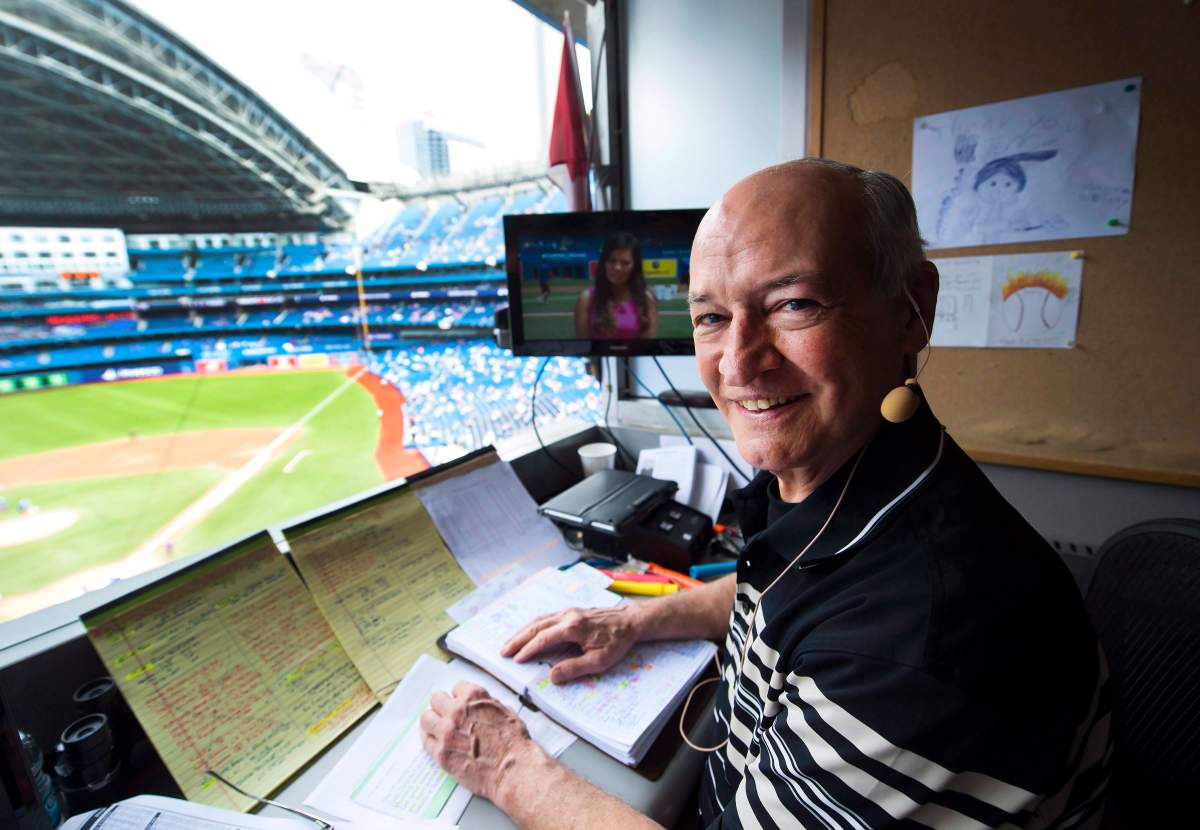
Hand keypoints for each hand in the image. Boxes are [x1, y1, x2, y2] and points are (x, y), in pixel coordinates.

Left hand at [419, 682, 539, 802]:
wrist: (512, 770)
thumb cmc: (513, 744)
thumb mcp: (506, 713)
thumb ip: (488, 706)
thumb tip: (480, 708)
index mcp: (474, 697)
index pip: (457, 688)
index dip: (460, 697)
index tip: (460, 703)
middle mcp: (457, 712)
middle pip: (436, 699)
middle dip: (442, 706)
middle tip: (446, 714)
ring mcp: (446, 733)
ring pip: (426, 718)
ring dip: (432, 721)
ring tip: (437, 727)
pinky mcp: (441, 753)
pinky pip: (426, 741)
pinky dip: (431, 740)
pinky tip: (436, 741)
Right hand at [501, 605, 642, 683]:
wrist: (630, 621)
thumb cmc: (617, 641)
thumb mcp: (599, 660)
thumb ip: (575, 668)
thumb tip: (552, 676)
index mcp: (573, 628)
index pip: (543, 639)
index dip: (528, 650)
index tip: (516, 660)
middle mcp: (567, 616)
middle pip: (536, 627)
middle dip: (518, 639)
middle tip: (503, 651)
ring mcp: (568, 612)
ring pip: (539, 620)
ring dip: (523, 631)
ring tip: (510, 643)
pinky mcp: (571, 612)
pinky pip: (546, 618)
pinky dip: (533, 626)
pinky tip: (528, 632)